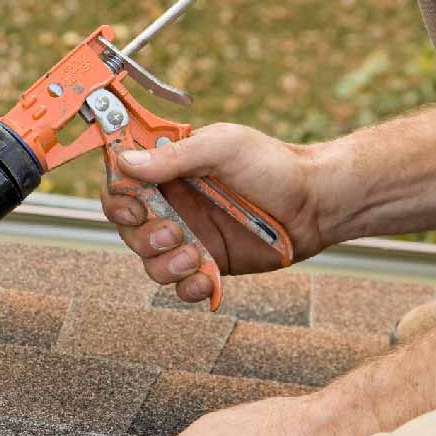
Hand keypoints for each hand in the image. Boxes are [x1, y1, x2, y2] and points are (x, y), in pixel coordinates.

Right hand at [100, 123, 328, 302]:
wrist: (318, 204)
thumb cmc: (274, 165)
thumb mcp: (223, 147)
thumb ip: (173, 157)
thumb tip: (124, 163)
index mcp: (169, 172)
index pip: (121, 186)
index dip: (118, 200)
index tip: (136, 207)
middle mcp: (173, 206)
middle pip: (128, 230)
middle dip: (144, 238)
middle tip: (174, 233)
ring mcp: (190, 238)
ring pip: (150, 263)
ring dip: (165, 266)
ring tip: (195, 258)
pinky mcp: (209, 265)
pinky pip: (181, 287)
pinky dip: (188, 288)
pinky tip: (207, 280)